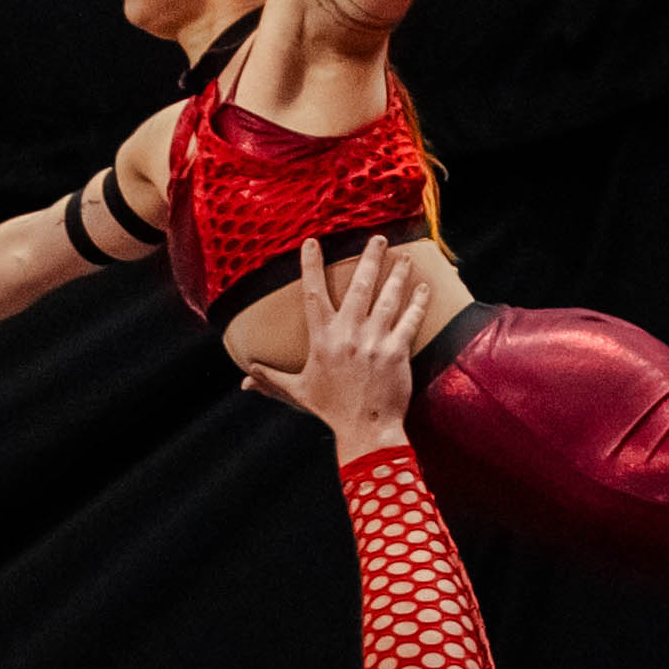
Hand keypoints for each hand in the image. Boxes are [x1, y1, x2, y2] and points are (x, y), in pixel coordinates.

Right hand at [236, 234, 426, 450]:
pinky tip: (424, 286)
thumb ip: (271, 380)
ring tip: (403, 257)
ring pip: (387, 298)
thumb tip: (245, 378)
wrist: (365, 430)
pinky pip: (410, 319)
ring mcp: (374, 341)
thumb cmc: (331, 410)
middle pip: (359, 286)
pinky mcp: (397, 351)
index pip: (312, 293)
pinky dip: (418, 301)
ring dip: (397, 274)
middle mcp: (347, 333)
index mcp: (322, 338)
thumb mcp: (297, 392)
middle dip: (369, 258)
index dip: (311, 265)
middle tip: (378, 238)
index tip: (312, 241)